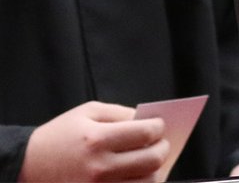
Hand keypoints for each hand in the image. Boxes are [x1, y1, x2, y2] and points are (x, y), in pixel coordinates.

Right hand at [19, 102, 168, 182]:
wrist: (26, 167)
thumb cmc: (60, 136)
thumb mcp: (88, 112)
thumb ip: (122, 113)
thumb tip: (150, 121)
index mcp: (97, 140)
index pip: (146, 133)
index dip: (159, 127)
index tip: (159, 126)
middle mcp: (99, 169)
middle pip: (152, 160)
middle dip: (163, 149)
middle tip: (161, 143)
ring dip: (154, 171)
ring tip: (150, 161)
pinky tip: (137, 176)